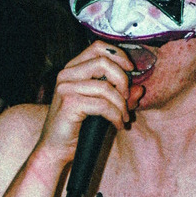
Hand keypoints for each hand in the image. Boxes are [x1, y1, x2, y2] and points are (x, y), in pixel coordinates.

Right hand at [36, 41, 140, 164]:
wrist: (56, 148)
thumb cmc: (77, 128)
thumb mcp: (101, 108)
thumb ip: (119, 97)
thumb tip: (139, 89)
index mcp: (73, 69)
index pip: (98, 47)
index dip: (119, 55)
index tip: (131, 70)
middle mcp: (67, 74)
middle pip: (104, 62)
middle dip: (122, 80)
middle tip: (127, 99)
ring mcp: (66, 87)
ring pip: (106, 87)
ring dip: (121, 105)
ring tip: (123, 118)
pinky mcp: (69, 103)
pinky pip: (103, 105)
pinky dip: (115, 116)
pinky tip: (117, 125)